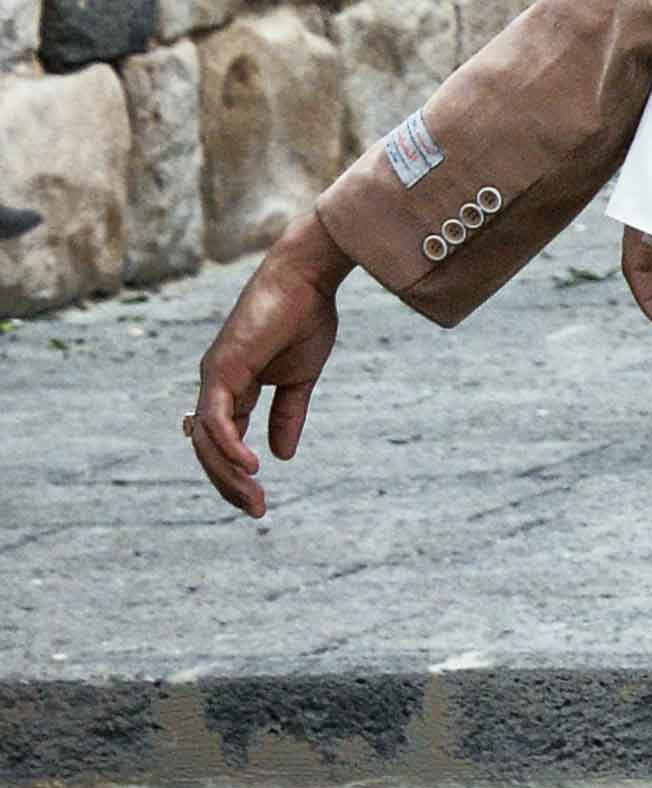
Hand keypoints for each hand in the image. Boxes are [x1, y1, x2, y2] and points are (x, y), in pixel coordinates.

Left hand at [188, 218, 355, 514]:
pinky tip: (252, 467)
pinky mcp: (222, 369)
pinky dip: (229, 446)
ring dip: (226, 475)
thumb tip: (281, 455)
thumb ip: (288, 414)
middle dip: (227, 484)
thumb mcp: (301, 378)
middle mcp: (216, 385)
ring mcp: (215, 377)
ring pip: (206, 440)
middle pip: (208, 448)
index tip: (258, 500)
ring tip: (254, 497)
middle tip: (256, 510)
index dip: (235, 474)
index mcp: (234, 387)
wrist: (309, 276)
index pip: (224, 440)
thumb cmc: (307, 316)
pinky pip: (218, 419)